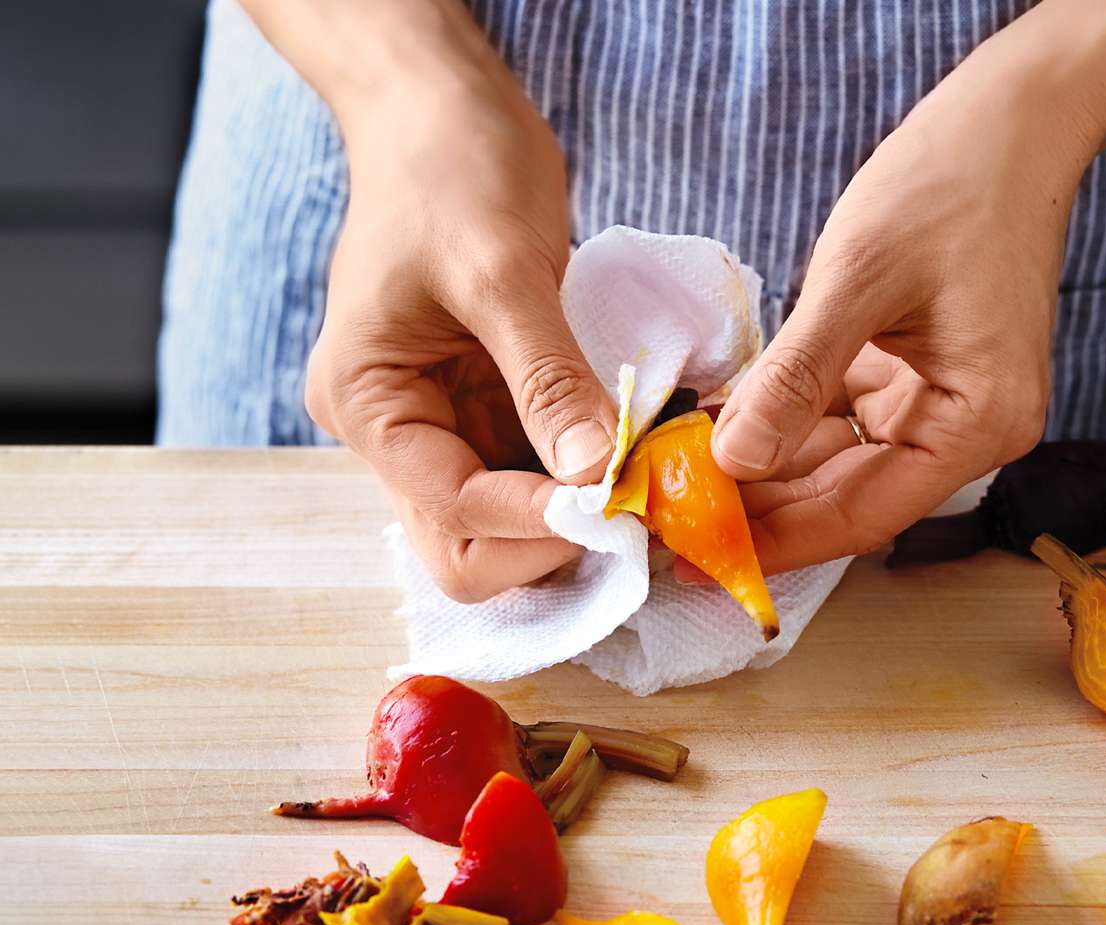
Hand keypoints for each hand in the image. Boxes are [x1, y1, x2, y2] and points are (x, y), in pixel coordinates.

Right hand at [304, 36, 615, 602]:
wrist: (442, 109)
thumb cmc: (452, 169)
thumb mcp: (501, 272)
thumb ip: (548, 379)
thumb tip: (597, 475)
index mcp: (367, 403)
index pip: (451, 509)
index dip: (539, 520)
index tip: (624, 504)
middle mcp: (397, 431)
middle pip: (466, 544)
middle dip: (549, 541)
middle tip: (634, 511)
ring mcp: (445, 422)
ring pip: (508, 519)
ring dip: (576, 515)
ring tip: (649, 484)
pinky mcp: (491, 405)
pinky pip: (538, 467)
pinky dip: (586, 473)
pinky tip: (640, 453)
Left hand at [711, 37, 1097, 574]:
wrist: (1009, 123)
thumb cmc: (947, 187)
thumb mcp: (858, 281)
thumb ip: (795, 379)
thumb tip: (731, 463)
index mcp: (977, 423)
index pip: (864, 514)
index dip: (779, 541)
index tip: (699, 556)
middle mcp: (970, 430)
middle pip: (851, 496)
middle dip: (764, 508)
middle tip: (674, 521)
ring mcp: (945, 404)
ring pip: (842, 461)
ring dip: (768, 467)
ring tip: (683, 479)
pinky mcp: (919, 375)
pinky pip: (844, 417)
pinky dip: (787, 420)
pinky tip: (721, 425)